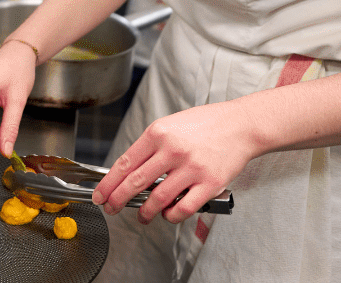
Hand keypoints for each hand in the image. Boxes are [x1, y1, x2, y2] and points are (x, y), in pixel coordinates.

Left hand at [91, 97, 257, 222]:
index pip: (125, 162)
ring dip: (145, 212)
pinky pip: (184, 208)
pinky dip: (171, 216)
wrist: (240, 124)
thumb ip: (152, 146)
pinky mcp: (209, 184)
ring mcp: (191, 168)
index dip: (109, 182)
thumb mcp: (171, 125)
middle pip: (135, 182)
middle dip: (118, 200)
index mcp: (159, 133)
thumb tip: (130, 170)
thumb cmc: (206, 124)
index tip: (100, 194)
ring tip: (142, 216)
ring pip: (158, 199)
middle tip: (111, 209)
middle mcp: (172, 150)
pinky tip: (168, 214)